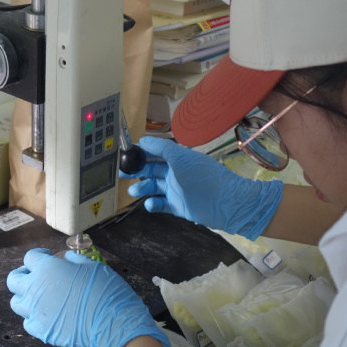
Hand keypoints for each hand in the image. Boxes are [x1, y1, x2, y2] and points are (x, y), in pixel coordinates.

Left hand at [7, 248, 171, 346]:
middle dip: (22, 275)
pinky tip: (46, 316)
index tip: (47, 256)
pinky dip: (34, 318)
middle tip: (35, 276)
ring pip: (16, 302)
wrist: (110, 322)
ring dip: (25, 297)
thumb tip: (66, 258)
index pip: (30, 258)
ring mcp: (35, 311)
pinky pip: (28, 322)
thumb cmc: (104, 290)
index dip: (39, 255)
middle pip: (14, 280)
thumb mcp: (92, 267)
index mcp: (46, 269)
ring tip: (39, 298)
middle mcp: (34, 289)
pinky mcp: (40, 331)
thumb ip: (74, 261)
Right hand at [120, 135, 282, 240]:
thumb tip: (142, 140)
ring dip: (142, 188)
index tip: (125, 155)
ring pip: (154, 187)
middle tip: (120, 174)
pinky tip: (150, 204)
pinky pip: (161, 204)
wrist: (226, 203)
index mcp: (177, 158)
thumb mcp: (181, 158)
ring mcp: (176, 190)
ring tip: (133, 192)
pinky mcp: (178, 206)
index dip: (140, 153)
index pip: (155, 152)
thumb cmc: (203, 177)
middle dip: (136, 171)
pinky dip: (153, 204)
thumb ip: (161, 147)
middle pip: (151, 170)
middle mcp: (175, 172)